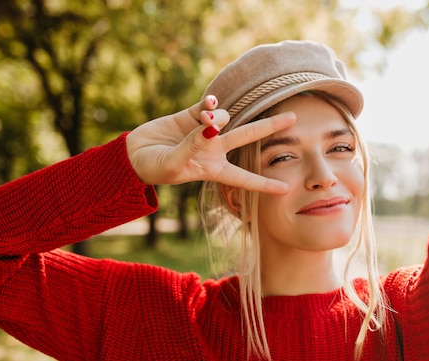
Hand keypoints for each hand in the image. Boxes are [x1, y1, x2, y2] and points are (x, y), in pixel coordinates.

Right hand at [126, 95, 294, 193]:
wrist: (134, 154)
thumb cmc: (154, 168)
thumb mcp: (175, 164)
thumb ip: (194, 145)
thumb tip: (212, 126)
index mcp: (214, 169)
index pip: (244, 179)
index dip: (264, 185)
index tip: (285, 189)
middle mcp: (215, 149)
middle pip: (249, 137)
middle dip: (270, 127)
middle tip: (294, 118)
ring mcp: (205, 131)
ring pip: (225, 117)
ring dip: (218, 116)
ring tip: (202, 122)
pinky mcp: (193, 115)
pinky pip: (209, 104)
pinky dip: (210, 102)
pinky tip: (207, 102)